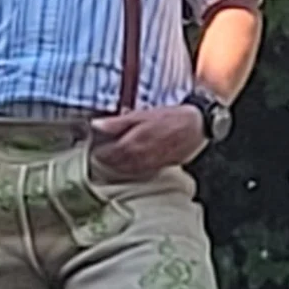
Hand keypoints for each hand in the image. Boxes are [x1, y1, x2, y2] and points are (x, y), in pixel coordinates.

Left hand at [88, 106, 205, 179]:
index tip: (92, 148)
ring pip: (125, 172)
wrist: (195, 127)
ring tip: (111, 161)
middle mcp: (138, 158)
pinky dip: (130, 170)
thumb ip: (117, 122)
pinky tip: (128, 164)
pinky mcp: (157, 168)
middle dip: (105, 162)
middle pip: (114, 165)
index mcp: (132, 143)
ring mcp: (147, 165)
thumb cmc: (169, 117)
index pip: (106, 154)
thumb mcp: (142, 114)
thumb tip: (94, 125)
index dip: (97, 151)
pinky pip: (138, 173)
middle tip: (98, 156)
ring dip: (116, 168)